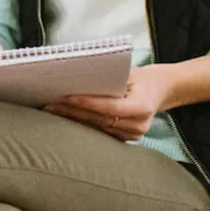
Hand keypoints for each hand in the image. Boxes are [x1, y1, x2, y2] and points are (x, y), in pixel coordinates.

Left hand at [45, 65, 178, 140]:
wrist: (159, 90)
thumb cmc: (141, 78)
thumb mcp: (129, 72)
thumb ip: (110, 77)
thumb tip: (80, 76)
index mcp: (142, 107)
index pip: (110, 107)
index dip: (88, 103)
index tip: (67, 97)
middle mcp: (138, 124)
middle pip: (100, 119)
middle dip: (73, 111)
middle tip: (50, 105)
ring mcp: (133, 134)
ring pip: (98, 127)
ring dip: (74, 119)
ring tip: (53, 110)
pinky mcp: (126, 138)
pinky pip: (102, 132)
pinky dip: (84, 124)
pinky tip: (66, 118)